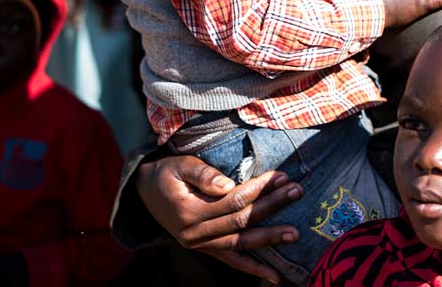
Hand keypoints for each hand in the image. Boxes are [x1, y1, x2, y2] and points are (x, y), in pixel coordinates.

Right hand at [135, 155, 302, 283]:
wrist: (144, 193)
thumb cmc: (167, 174)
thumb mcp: (179, 166)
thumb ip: (202, 173)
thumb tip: (227, 185)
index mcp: (189, 212)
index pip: (232, 200)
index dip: (259, 189)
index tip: (282, 177)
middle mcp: (194, 234)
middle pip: (241, 221)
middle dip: (272, 206)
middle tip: (297, 192)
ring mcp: (200, 246)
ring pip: (240, 244)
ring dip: (269, 237)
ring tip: (295, 233)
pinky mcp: (206, 250)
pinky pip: (232, 261)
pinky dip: (253, 269)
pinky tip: (275, 277)